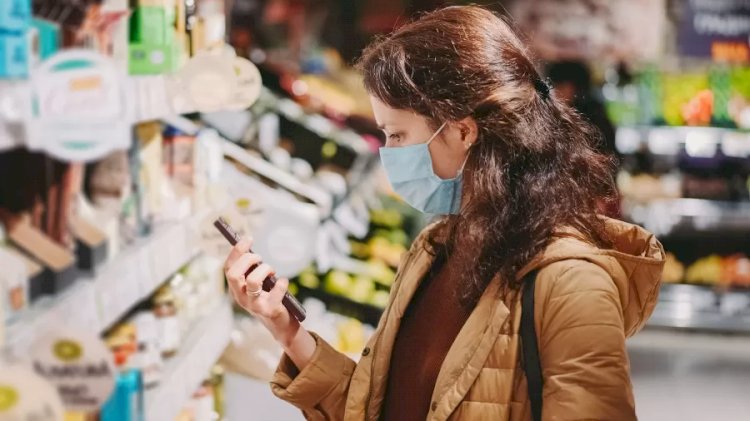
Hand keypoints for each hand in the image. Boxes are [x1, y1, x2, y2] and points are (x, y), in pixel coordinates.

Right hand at [224, 237, 316, 368]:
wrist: (279, 324)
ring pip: (252, 282)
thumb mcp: (257, 284)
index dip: (236, 251)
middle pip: (234, 275)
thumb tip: (252, 249)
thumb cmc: (268, 298)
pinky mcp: (269, 310)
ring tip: (272, 271)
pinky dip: (282, 283)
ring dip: (264, 270)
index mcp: (236, 289)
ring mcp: (254, 305)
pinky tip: (283, 282)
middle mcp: (241, 297)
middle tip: (260, 258)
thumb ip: (252, 270)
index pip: (228, 268)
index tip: (248, 239)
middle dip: (248, 260)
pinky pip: (275, 293)